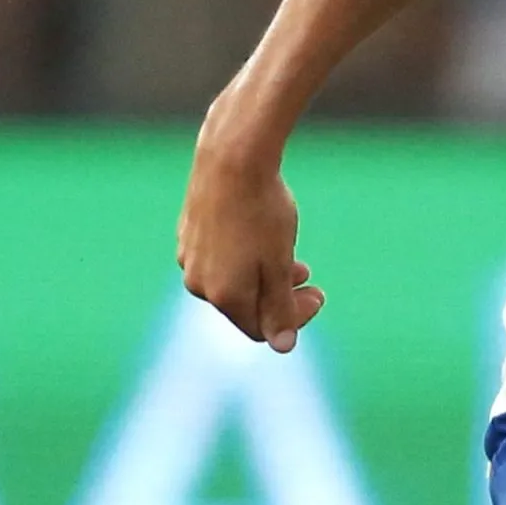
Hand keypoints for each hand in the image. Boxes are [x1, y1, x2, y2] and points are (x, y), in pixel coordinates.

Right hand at [177, 91, 324, 352]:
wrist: (232, 157)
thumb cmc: (262, 210)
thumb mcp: (279, 263)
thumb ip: (280, 307)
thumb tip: (282, 347)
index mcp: (223, 296)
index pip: (261, 329)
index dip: (294, 318)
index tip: (318, 294)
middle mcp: (198, 284)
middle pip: (245, 306)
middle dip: (280, 296)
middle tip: (308, 276)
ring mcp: (188, 258)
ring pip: (231, 281)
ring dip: (263, 275)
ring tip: (289, 253)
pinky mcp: (187, 233)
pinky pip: (218, 258)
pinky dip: (242, 256)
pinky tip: (258, 232)